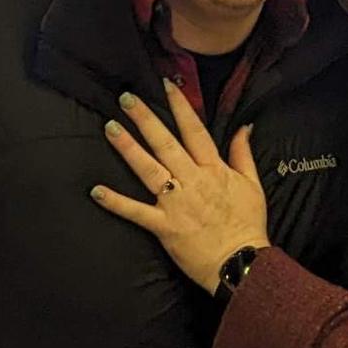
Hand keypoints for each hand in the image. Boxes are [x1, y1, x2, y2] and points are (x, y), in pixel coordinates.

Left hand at [91, 80, 270, 293]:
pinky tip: (96, 190)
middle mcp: (192, 180)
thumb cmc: (248, 224)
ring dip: (128, 148)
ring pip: (148, 169)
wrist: (242, 262)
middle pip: (165, 143)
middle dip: (145, 119)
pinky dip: (115, 202)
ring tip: (110, 127)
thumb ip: (243, 154)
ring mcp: (176, 203)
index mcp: (213, 169)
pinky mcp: (164, 226)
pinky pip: (136, 212)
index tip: (166, 85)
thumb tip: (245, 126)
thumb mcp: (252, 185)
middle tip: (126, 98)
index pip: (194, 130)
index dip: (180, 106)